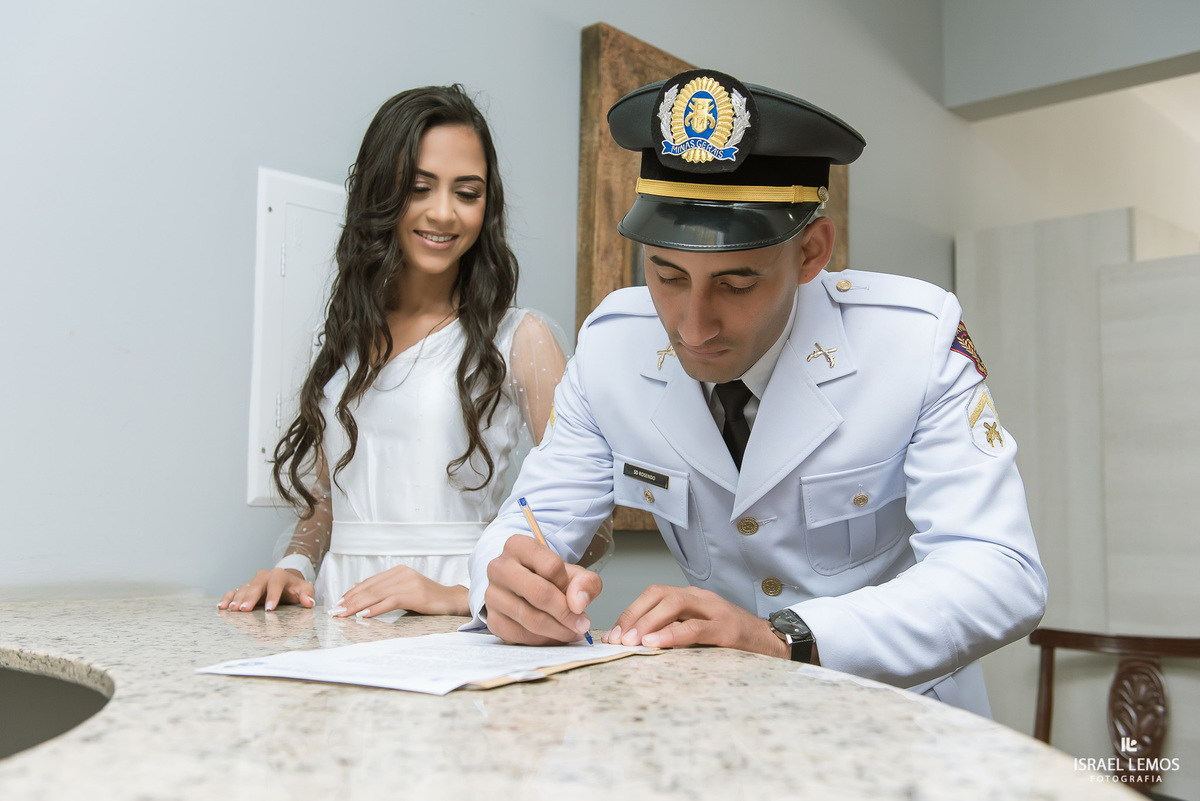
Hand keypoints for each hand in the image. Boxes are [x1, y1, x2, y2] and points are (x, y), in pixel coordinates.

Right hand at [218, 568, 314, 612]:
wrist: (285, 581)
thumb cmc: (294, 588)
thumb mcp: (305, 588)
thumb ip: (308, 594)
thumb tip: (309, 602)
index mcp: (279, 575)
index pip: (276, 584)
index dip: (273, 596)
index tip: (269, 610)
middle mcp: (264, 576)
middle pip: (256, 585)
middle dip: (250, 598)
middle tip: (245, 610)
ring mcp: (252, 582)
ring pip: (243, 589)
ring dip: (237, 600)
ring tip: (232, 610)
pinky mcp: (244, 588)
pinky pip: (233, 591)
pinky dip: (227, 598)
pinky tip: (221, 606)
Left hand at [332, 565, 467, 617]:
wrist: (452, 600)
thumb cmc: (428, 599)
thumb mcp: (404, 591)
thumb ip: (385, 590)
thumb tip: (359, 591)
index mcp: (398, 571)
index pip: (369, 582)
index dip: (351, 593)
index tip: (337, 604)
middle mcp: (402, 573)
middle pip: (370, 588)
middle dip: (350, 601)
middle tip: (335, 612)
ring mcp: (409, 583)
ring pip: (377, 594)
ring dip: (358, 606)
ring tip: (344, 615)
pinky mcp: (416, 594)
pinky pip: (391, 601)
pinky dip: (376, 609)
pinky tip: (364, 616)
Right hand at [484, 534, 601, 644]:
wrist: (529, 588)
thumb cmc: (550, 579)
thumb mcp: (574, 573)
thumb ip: (585, 583)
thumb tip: (578, 604)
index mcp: (518, 546)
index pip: (551, 566)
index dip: (570, 586)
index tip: (577, 598)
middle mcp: (499, 567)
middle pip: (539, 593)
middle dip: (566, 613)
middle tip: (581, 624)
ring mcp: (492, 594)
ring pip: (530, 618)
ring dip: (557, 631)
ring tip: (571, 632)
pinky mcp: (492, 618)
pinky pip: (519, 635)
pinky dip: (541, 640)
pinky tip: (553, 636)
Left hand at [601, 585, 787, 657]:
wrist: (773, 644)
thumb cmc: (732, 642)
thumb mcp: (698, 634)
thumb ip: (673, 634)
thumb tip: (635, 646)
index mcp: (691, 598)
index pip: (653, 595)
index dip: (630, 612)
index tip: (613, 635)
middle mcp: (701, 598)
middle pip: (659, 594)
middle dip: (634, 616)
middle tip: (617, 639)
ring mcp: (715, 610)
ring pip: (675, 603)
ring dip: (649, 622)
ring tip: (632, 641)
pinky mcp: (727, 628)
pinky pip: (696, 627)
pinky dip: (673, 634)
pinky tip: (656, 644)